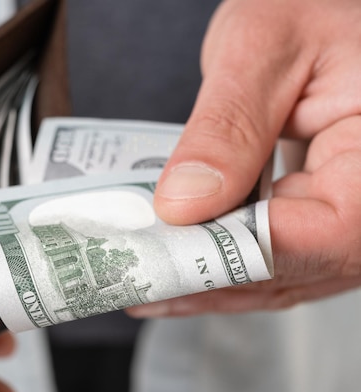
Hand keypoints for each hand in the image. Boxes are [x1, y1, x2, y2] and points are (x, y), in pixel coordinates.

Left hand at [128, 0, 360, 316]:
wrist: (324, 13)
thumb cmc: (313, 9)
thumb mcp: (265, 49)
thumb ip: (227, 127)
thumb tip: (184, 204)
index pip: (324, 232)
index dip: (238, 253)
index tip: (164, 253)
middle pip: (296, 266)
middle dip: (206, 275)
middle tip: (134, 276)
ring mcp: (351, 217)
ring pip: (282, 277)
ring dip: (208, 284)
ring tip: (143, 280)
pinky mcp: (323, 219)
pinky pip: (277, 261)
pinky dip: (224, 268)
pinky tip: (179, 267)